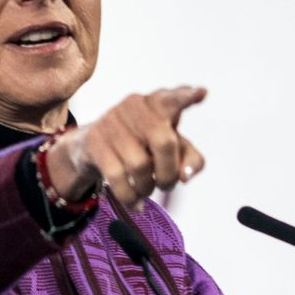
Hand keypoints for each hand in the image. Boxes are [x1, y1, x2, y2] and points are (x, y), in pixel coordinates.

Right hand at [48, 86, 208, 206]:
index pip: (173, 99)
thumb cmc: (140, 143)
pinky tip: (134, 201)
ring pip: (140, 165)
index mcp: (158, 103)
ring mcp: (113, 121)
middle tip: (167, 185)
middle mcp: (135, 106)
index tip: (202, 93)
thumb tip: (186, 176)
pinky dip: (130, 196)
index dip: (186, 97)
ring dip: (147, 187)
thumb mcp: (170, 147)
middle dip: (169, 173)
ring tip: (147, 189)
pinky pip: (117, 177)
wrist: (92, 146)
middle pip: (163, 143)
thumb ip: (189, 158)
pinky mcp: (95, 141)